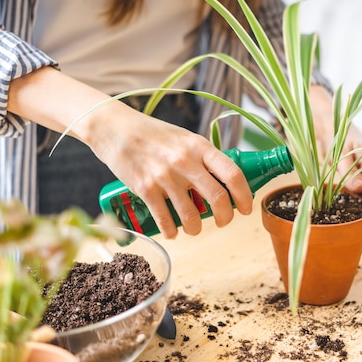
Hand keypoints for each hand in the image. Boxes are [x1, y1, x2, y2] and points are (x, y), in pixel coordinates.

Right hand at [92, 106, 253, 238]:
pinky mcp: (145, 188)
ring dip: (196, 228)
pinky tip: (172, 232)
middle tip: (223, 221)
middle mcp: (185, 161)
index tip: (247, 207)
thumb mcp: (184, 138)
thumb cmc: (153, 134)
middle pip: (218, 198)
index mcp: (199, 146)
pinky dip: (171, 231)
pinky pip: (165, 220)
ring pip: (192, 216)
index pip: (232, 173)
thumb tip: (224, 179)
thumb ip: (203, 157)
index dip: (245, 195)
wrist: (114, 129)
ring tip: (194, 228)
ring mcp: (165, 176)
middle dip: (225, 217)